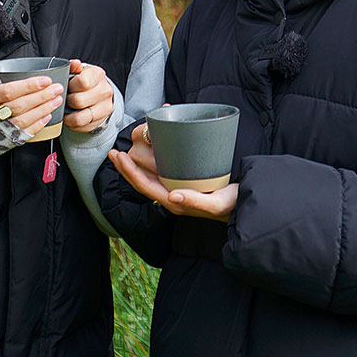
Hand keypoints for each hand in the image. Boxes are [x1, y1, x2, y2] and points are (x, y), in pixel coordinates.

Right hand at [0, 63, 62, 137]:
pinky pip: (25, 133)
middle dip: (41, 96)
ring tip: (57, 100)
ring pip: (25, 120)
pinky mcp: (6, 141)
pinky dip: (38, 125)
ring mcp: (0, 130)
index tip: (45, 80)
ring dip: (43, 109)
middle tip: (57, 89)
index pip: (9, 91)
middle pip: (21, 105)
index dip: (28, 86)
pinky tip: (48, 116)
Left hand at [63, 59, 113, 131]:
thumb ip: (74, 67)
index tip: (67, 86)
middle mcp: (105, 91)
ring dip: (68, 116)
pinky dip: (72, 124)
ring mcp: (104, 108)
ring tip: (66, 110)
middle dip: (67, 101)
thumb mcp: (80, 71)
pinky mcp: (99, 122)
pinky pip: (80, 127)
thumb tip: (74, 64)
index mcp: (98, 75)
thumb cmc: (85, 81)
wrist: (99, 94)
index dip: (70, 86)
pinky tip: (71, 116)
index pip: (82, 82)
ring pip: (79, 118)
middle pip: (78, 101)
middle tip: (65, 99)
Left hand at [109, 124, 237, 222]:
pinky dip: (153, 160)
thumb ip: (194, 200)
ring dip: (135, 164)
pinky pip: (162, 172)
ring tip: (125, 150)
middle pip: (142, 182)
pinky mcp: (185, 183)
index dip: (129, 172)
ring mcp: (178, 189)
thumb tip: (171, 196)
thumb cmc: (230, 205)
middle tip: (113, 152)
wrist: (243, 206)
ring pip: (150, 176)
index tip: (119, 156)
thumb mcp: (216, 203)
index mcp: (175, 202)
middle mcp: (172, 196)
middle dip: (126, 167)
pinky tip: (151, 150)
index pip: (145, 186)